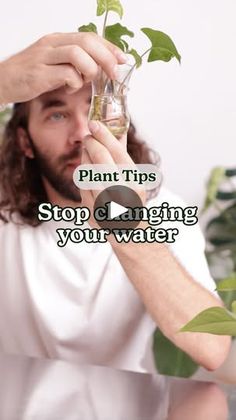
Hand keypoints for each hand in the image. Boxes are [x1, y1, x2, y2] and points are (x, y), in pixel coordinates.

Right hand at [0, 32, 126, 103]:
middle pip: (87, 42)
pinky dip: (75, 83)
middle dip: (106, 57)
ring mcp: (45, 57)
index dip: (109, 47)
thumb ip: (73, 64)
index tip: (123, 59)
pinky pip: (66, 74)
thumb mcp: (54, 64)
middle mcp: (52, 44)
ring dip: (90, 70)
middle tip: (114, 73)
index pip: (89, 37)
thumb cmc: (31, 75)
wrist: (3, 81)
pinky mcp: (39, 73)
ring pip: (77, 54)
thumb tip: (99, 71)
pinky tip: (70, 89)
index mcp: (58, 40)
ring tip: (89, 81)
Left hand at [80, 121, 145, 237]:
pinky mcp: (90, 212)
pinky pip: (81, 187)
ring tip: (89, 155)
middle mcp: (120, 194)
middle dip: (91, 143)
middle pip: (100, 158)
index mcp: (134, 182)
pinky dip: (84, 178)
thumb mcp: (134, 178)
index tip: (94, 123)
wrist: (129, 232)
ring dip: (85, 159)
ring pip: (87, 171)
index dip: (103, 135)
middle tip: (88, 136)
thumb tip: (117, 129)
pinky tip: (89, 176)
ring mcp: (103, 205)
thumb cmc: (133, 200)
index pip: (116, 152)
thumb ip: (122, 155)